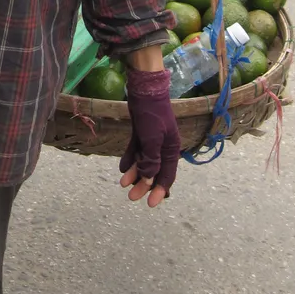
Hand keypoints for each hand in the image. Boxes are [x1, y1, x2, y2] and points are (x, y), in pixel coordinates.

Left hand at [119, 68, 179, 207]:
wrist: (144, 89)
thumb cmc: (151, 113)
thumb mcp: (152, 138)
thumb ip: (151, 159)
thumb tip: (148, 179)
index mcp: (171, 149)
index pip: (167, 175)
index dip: (159, 190)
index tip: (150, 204)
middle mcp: (163, 146)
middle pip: (154, 171)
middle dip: (143, 184)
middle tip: (132, 197)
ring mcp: (152, 139)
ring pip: (144, 161)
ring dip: (134, 172)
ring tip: (122, 184)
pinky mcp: (142, 132)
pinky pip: (136, 150)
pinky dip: (130, 159)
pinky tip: (123, 168)